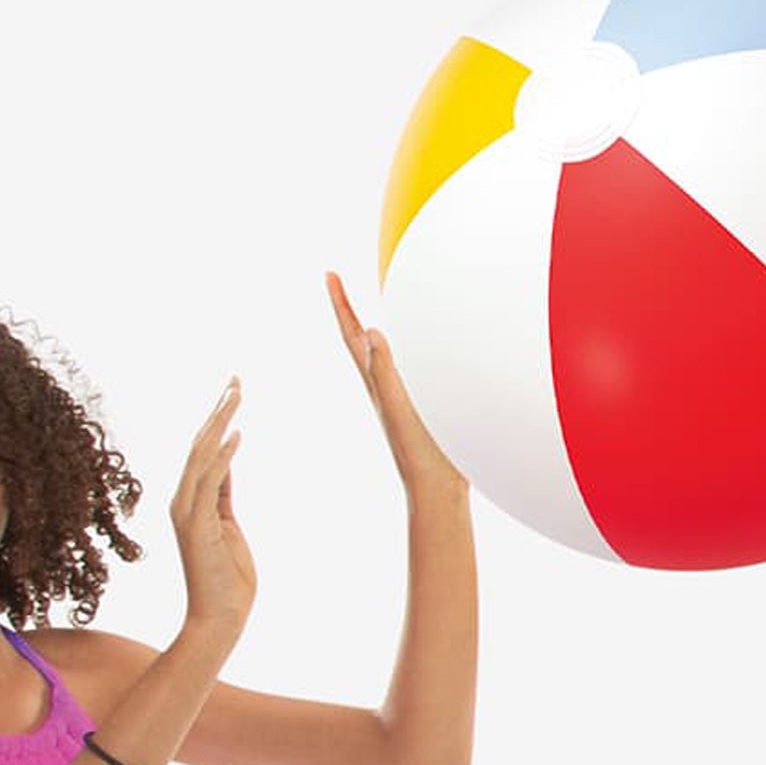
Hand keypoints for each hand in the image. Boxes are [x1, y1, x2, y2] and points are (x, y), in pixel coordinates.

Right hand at [170, 378, 256, 633]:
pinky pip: (209, 484)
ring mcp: (186, 514)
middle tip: (236, 380)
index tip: (232, 391)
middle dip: (218, 411)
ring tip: (236, 394)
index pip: (203, 451)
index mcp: (191, 502)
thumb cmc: (228, 581)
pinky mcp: (196, 527)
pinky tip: (235, 435)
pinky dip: (222, 458)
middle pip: (199, 445)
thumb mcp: (228, 527)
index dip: (217, 419)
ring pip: (201, 457)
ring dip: (220, 424)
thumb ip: (223, 496)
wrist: (219, 619)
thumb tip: (227, 462)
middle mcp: (182, 502)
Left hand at [325, 271, 467, 497]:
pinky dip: (403, 355)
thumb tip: (369, 332)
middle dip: (348, 310)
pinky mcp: (420, 410)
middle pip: (361, 340)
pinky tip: (412, 356)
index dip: (341, 303)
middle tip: (335, 283)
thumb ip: (385, 371)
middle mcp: (384, 387)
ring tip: (364, 312)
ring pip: (381, 356)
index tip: (328, 274)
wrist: (436, 490)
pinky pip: (406, 371)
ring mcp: (401, 399)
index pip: (353, 334)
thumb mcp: (398, 406)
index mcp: (376, 382)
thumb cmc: (418, 453)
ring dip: (370, 331)